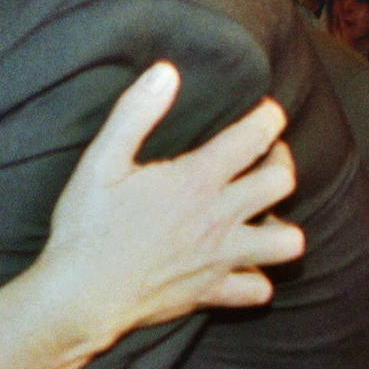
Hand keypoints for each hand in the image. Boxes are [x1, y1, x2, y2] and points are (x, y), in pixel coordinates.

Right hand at [40, 62, 304, 352]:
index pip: (255, 136)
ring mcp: (221, 259)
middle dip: (280, 160)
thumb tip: (165, 72)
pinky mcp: (213, 293)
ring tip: (262, 214)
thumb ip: (135, 114)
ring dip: (283, 224)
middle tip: (262, 157)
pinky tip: (242, 265)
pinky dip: (257, 278)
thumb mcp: (100, 162)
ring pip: (288, 242)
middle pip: (282, 182)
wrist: (81, 297)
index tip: (264, 111)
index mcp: (196, 180)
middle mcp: (220, 217)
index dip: (268, 117)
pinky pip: (259, 290)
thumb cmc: (87, 227)